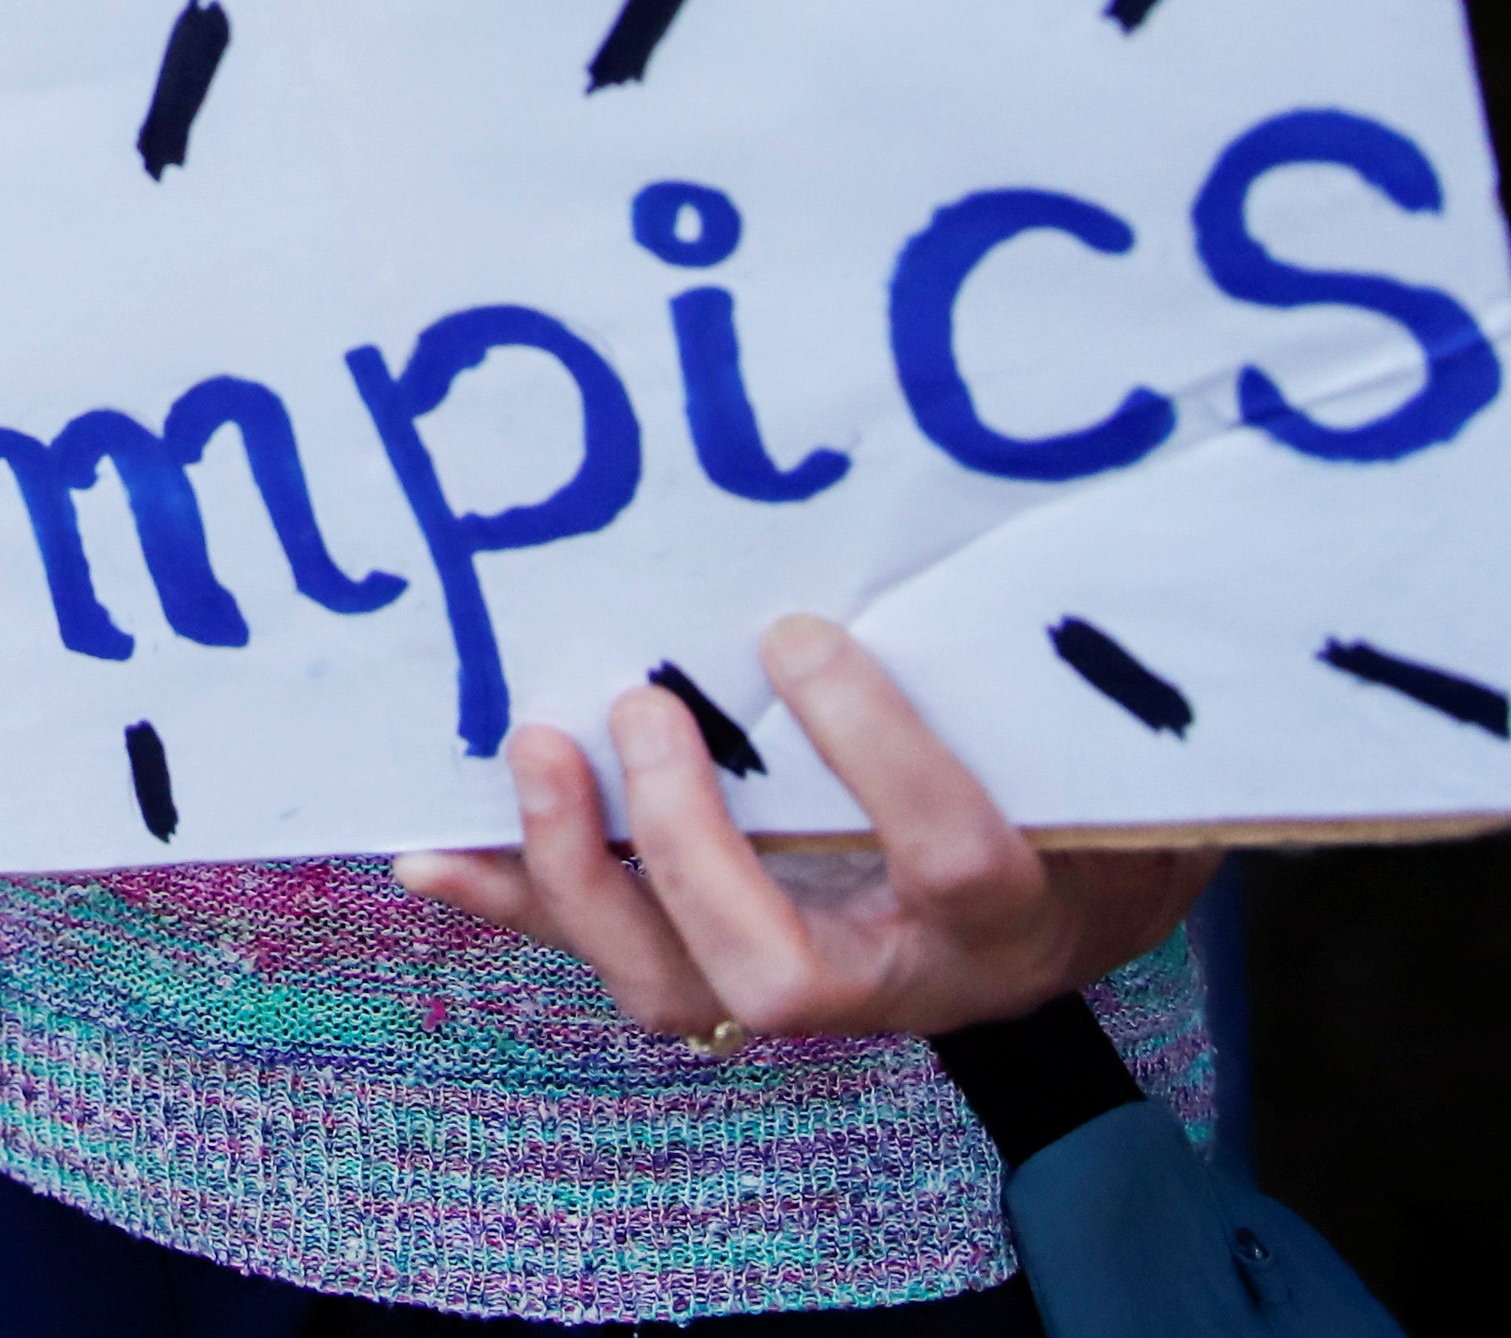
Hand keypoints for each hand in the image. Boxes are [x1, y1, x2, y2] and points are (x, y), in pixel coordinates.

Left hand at [391, 614, 1219, 1046]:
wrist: (1073, 907)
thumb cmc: (1077, 791)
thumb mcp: (1080, 739)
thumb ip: (1028, 666)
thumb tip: (988, 521)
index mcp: (1012, 911)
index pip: (951, 860)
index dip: (875, 755)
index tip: (800, 634)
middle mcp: (903, 980)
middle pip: (777, 975)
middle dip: (687, 842)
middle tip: (641, 704)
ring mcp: (806, 990)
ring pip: (671, 988)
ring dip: (578, 870)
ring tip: (533, 748)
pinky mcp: (719, 974)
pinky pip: (609, 951)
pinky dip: (516, 899)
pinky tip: (430, 852)